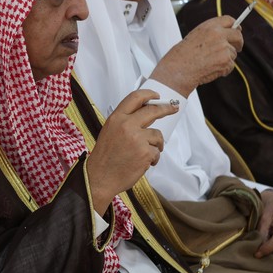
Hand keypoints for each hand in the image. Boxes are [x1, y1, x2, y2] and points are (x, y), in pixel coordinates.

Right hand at [87, 89, 177, 213]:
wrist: (99, 178)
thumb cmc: (105, 158)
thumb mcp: (110, 132)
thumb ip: (126, 122)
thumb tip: (146, 115)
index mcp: (116, 119)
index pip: (135, 98)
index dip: (148, 94)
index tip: (157, 96)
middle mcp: (126, 125)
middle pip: (152, 111)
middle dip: (166, 108)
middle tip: (173, 108)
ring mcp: (137, 139)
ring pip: (157, 135)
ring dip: (156, 145)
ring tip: (146, 154)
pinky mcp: (145, 153)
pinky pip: (157, 152)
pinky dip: (153, 159)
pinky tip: (142, 164)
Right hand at [151, 16, 242, 94]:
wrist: (178, 69)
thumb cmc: (182, 56)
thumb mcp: (195, 36)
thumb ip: (211, 33)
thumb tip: (225, 35)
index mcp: (209, 26)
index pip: (229, 20)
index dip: (235, 25)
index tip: (237, 30)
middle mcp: (218, 34)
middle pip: (237, 35)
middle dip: (238, 42)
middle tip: (237, 48)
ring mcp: (223, 47)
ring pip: (233, 53)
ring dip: (227, 59)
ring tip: (211, 63)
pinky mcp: (226, 60)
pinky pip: (231, 65)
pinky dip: (224, 70)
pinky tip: (212, 69)